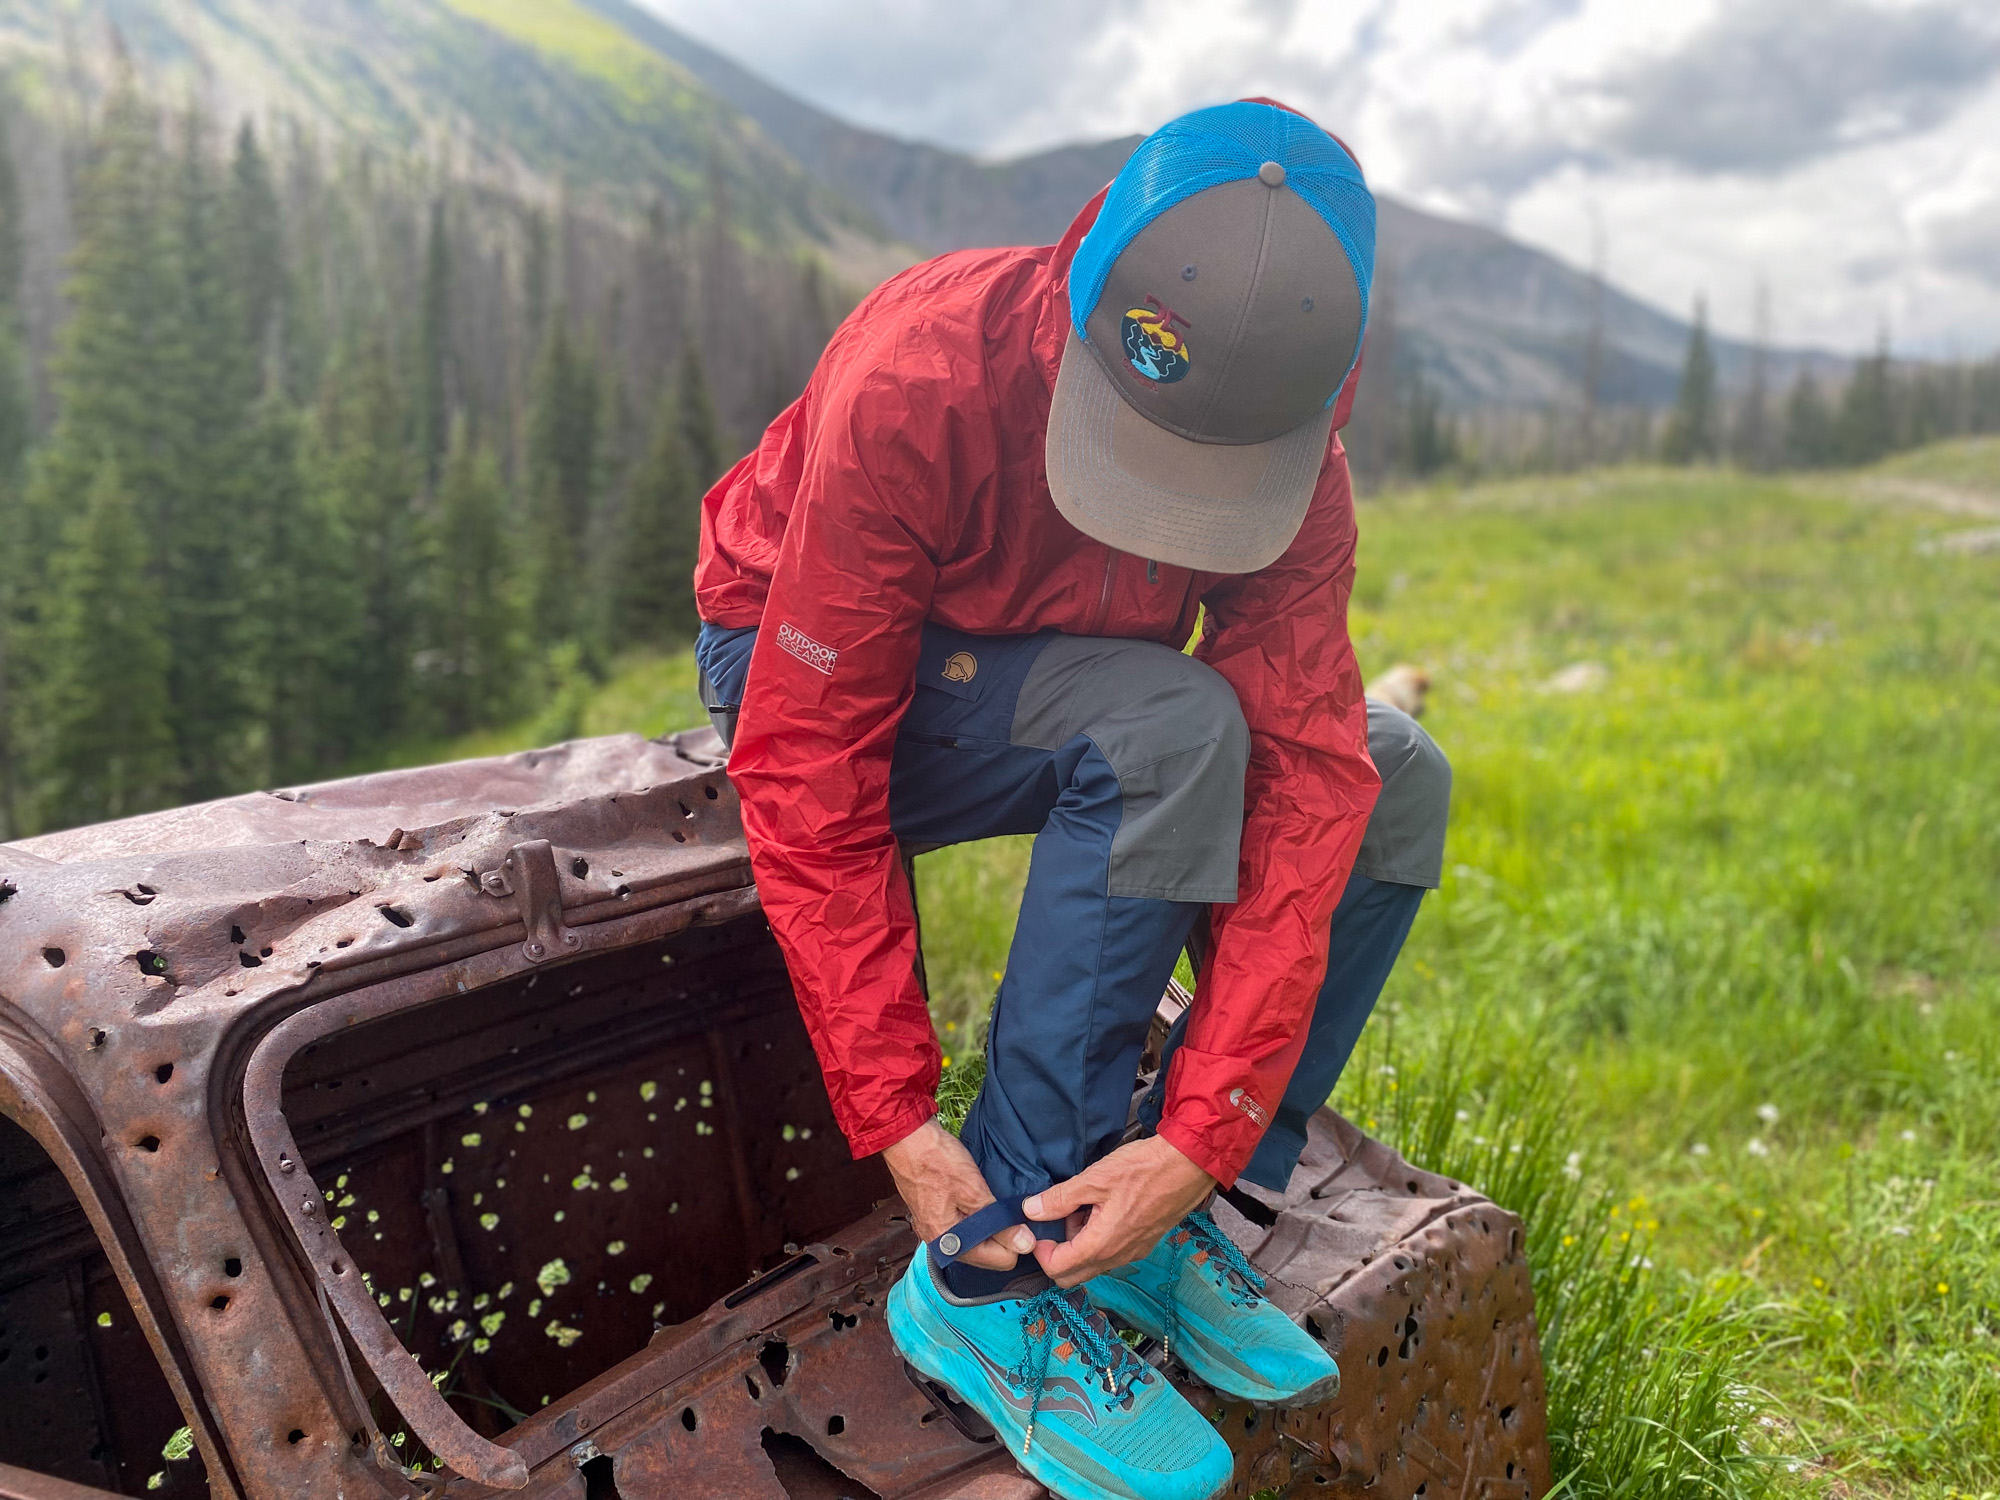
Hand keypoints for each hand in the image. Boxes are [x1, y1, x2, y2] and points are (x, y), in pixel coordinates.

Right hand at [881, 1118, 1037, 1271]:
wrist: (907, 1139)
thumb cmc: (936, 1161)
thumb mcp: (974, 1191)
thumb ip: (1000, 1223)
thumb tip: (1025, 1244)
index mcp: (949, 1243)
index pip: (1000, 1260)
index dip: (1016, 1238)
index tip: (1020, 1215)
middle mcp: (940, 1243)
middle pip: (988, 1253)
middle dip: (1002, 1233)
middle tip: (1005, 1203)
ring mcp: (935, 1229)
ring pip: (977, 1239)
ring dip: (988, 1222)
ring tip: (989, 1197)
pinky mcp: (935, 1216)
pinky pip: (964, 1226)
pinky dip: (975, 1215)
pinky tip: (977, 1196)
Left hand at [1023, 1135, 1216, 1287]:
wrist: (1188, 1166)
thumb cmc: (1144, 1169)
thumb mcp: (1094, 1178)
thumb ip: (1059, 1198)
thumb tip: (1031, 1210)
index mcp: (1102, 1245)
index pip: (1057, 1269)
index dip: (1040, 1251)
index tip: (1038, 1227)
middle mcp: (1117, 1257)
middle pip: (1073, 1275)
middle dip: (1057, 1253)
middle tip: (1056, 1220)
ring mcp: (1132, 1253)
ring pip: (1093, 1264)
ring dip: (1078, 1244)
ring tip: (1081, 1208)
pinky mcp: (1143, 1244)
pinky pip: (1111, 1253)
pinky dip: (1097, 1239)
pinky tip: (1101, 1208)